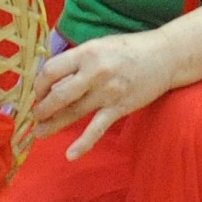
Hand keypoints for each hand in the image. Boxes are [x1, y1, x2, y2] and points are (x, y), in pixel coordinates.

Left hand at [30, 23, 189, 156]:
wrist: (166, 55)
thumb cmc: (129, 49)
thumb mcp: (99, 45)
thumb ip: (78, 60)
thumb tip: (52, 78)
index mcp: (87, 52)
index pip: (51, 71)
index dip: (39, 84)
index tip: (38, 92)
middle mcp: (94, 72)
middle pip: (58, 95)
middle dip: (42, 108)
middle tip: (36, 115)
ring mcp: (107, 92)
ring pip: (73, 113)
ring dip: (53, 125)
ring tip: (39, 133)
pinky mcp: (119, 108)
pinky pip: (96, 129)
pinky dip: (83, 144)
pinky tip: (70, 155)